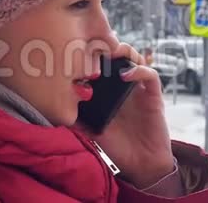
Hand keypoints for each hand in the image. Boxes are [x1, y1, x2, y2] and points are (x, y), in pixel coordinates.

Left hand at [76, 43, 173, 188]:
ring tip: (112, 52)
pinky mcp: (153, 95)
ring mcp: (139, 88)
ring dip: (124, 51)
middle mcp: (123, 85)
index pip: (101, 62)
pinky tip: (126, 75)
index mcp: (108, 90)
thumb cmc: (117, 146)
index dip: (93, 51)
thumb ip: (76, 119)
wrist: (141, 163)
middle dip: (107, 44)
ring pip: (134, 58)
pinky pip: (150, 75)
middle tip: (96, 43)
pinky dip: (139, 70)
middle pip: (117, 53)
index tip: (79, 47)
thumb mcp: (91, 130)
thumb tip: (54, 111)